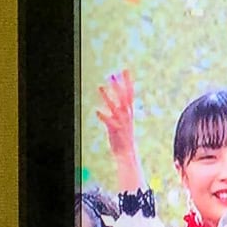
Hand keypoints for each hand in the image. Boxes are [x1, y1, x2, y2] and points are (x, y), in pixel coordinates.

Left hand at [96, 70, 143, 190]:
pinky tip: (97, 112)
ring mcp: (121, 123)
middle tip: (116, 73)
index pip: (129, 94)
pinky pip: (109, 122)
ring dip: (108, 97)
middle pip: (124, 97)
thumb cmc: (123, 141)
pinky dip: (104, 117)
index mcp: (129, 114)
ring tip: (101, 87)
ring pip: (115, 107)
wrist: (127, 155)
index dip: (128, 82)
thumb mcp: (123, 125)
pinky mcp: (115, 131)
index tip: (126, 70)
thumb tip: (114, 106)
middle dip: (120, 85)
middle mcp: (126, 116)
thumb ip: (118, 114)